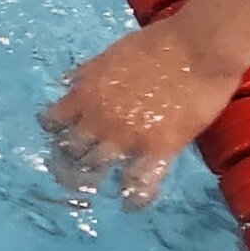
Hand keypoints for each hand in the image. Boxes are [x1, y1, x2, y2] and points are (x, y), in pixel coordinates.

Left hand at [40, 17, 247, 207]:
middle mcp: (99, 119)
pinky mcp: (158, 150)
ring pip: (97, 170)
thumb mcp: (108, 54)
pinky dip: (133, 198)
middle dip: (66, 162)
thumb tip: (65, 82)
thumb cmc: (154, 44)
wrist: (197, 49)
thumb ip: (86, 73)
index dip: (53, 132)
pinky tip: (130, 206)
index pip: (54, 121)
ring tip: (92, 189)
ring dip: (92, 181)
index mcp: (85, 93)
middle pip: (71, 151)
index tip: (57, 138)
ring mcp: (127, 137)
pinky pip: (139, 184)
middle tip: (68, 172)